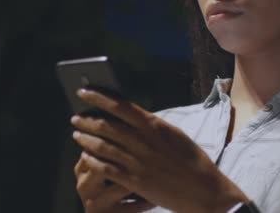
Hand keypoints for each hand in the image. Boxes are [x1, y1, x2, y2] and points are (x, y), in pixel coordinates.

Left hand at [71, 89, 249, 212]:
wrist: (204, 190)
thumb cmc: (191, 160)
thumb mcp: (173, 134)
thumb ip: (151, 125)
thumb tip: (132, 115)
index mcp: (154, 125)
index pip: (120, 105)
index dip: (98, 97)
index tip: (84, 91)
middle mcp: (143, 141)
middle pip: (106, 125)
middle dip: (87, 119)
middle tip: (76, 117)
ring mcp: (137, 161)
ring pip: (102, 146)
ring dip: (85, 139)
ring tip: (76, 134)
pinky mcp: (135, 181)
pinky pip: (106, 168)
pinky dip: (92, 161)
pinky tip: (84, 157)